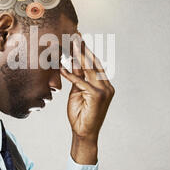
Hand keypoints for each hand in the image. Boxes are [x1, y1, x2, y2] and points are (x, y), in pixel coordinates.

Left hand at [60, 36, 114, 163]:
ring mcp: (104, 91)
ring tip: (70, 44)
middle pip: (94, 63)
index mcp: (105, 85)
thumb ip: (78, 78)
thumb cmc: (80, 114)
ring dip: (78, 56)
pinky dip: (71, 75)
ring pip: (89, 69)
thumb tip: (72, 62)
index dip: (86, 52)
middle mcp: (107, 87)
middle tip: (76, 36)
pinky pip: (81, 82)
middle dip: (84, 49)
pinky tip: (62, 67)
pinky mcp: (97, 96)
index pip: (95, 65)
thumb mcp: (78, 92)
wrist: (84, 133)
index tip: (79, 40)